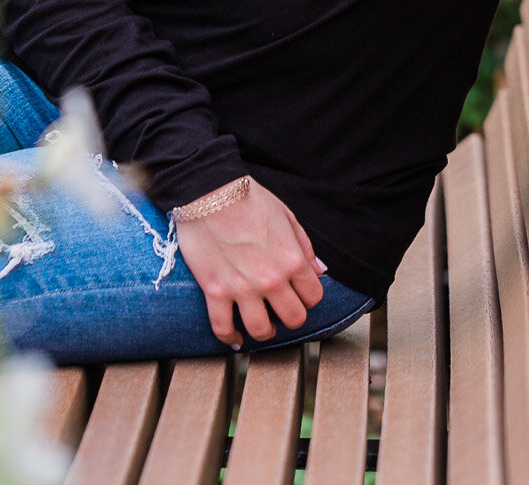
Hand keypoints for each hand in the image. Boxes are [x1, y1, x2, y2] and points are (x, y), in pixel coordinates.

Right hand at [173, 178, 326, 348]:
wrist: (208, 191)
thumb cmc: (248, 197)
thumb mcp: (286, 216)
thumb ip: (305, 246)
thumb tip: (319, 270)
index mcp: (292, 260)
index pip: (313, 297)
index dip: (308, 297)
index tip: (299, 294)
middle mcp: (270, 280)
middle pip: (293, 319)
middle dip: (291, 316)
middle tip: (282, 309)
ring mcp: (242, 288)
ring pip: (261, 330)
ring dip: (265, 331)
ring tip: (263, 325)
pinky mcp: (214, 291)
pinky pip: (223, 328)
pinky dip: (229, 338)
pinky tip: (235, 338)